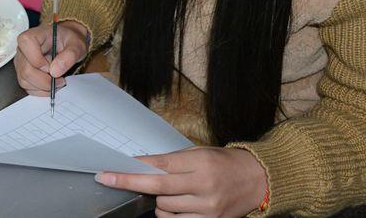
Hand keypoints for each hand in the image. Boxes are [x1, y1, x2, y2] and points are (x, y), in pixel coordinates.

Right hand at [14, 20, 88, 94]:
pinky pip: (27, 87)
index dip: (38, 59)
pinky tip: (52, 85)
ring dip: (44, 87)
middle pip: (26, 70)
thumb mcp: (77, 45)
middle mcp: (24, 48)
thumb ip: (70, 55)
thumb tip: (55, 71)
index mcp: (35, 35)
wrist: (68, 46)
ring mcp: (21, 62)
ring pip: (25, 81)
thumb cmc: (70, 42)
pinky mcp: (23, 73)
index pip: (26, 43)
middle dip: (45, 80)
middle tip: (61, 80)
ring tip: (58, 81)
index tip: (52, 66)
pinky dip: (41, 90)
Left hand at [95, 147, 266, 217]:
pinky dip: (170, 215)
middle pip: (157, 189)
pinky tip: (175, 205)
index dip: (133, 169)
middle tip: (109, 179)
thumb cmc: (224, 163)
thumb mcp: (199, 153)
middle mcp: (203, 186)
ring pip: (164, 209)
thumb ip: (173, 162)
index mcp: (200, 163)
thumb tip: (142, 167)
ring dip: (158, 201)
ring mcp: (207, 208)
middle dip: (130, 184)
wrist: (256, 180)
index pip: (159, 166)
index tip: (110, 171)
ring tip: (171, 193)